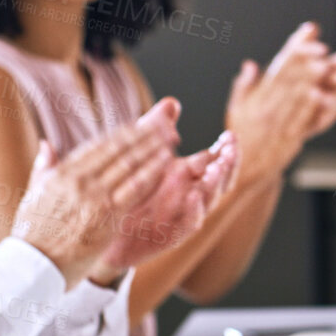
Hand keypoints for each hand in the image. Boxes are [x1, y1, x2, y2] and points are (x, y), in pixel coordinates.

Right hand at [11, 100, 179, 287]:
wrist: (32, 266)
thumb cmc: (31, 235)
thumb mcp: (32, 195)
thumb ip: (43, 168)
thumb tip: (46, 143)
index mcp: (62, 173)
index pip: (98, 145)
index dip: (122, 133)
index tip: (139, 125)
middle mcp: (79, 181)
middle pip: (118, 150)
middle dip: (143, 135)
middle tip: (164, 125)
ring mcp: (94, 198)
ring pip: (130, 164)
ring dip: (152, 148)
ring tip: (170, 138)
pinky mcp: (108, 217)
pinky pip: (135, 188)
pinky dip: (151, 172)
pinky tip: (166, 162)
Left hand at [91, 127, 240, 282]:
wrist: (104, 227)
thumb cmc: (126, 189)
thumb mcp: (139, 153)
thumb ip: (156, 128)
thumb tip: (172, 103)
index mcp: (187, 174)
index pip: (216, 159)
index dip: (227, 149)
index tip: (230, 135)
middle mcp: (191, 193)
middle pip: (221, 179)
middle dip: (229, 164)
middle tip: (230, 150)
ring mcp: (184, 213)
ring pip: (209, 200)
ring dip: (217, 184)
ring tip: (217, 168)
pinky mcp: (172, 233)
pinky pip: (189, 223)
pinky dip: (194, 210)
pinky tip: (192, 196)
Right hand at [222, 23, 333, 174]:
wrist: (243, 172)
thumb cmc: (242, 139)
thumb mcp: (235, 110)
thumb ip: (244, 86)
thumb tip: (250, 64)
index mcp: (256, 100)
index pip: (277, 71)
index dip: (292, 54)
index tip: (306, 39)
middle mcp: (266, 110)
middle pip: (287, 83)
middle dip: (304, 64)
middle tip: (320, 50)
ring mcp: (277, 125)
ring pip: (295, 100)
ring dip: (310, 82)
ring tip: (324, 66)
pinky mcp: (289, 140)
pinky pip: (300, 122)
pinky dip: (310, 108)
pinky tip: (321, 96)